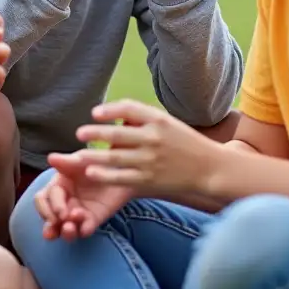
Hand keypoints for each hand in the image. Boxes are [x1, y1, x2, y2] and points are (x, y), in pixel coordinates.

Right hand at [36, 152, 133, 240]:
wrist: (123, 169)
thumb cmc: (97, 161)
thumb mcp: (83, 159)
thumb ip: (67, 161)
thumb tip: (50, 158)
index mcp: (57, 186)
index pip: (44, 199)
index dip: (48, 208)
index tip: (60, 213)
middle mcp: (64, 201)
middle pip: (49, 217)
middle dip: (51, 225)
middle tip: (62, 224)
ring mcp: (77, 212)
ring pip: (64, 228)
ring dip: (64, 232)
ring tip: (70, 230)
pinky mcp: (92, 220)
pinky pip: (85, 229)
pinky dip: (83, 230)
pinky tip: (86, 228)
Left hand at [75, 98, 222, 196]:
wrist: (209, 168)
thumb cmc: (185, 143)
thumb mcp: (168, 124)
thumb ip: (143, 120)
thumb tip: (114, 119)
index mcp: (159, 120)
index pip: (129, 109)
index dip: (109, 110)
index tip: (95, 113)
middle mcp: (154, 139)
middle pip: (117, 134)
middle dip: (95, 133)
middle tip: (79, 133)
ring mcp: (151, 161)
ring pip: (115, 158)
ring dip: (93, 156)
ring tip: (78, 156)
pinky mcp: (150, 180)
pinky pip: (121, 177)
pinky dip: (104, 175)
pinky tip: (92, 173)